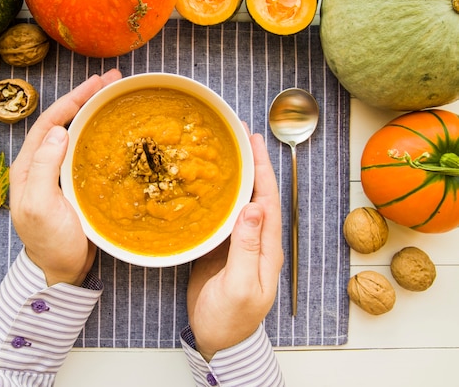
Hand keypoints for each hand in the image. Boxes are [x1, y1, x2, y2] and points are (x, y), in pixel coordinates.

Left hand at [9, 69, 121, 286]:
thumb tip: (59, 130)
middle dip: (85, 98)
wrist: (61, 271)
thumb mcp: (41, 207)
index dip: (71, 100)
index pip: (48, 123)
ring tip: (116, 95)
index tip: (95, 84)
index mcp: (27, 167)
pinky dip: (100, 134)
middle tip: (112, 81)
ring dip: (93, 113)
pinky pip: (86, 151)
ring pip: (76, 134)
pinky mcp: (74, 183)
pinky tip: (114, 128)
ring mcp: (58, 173)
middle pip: (63, 122)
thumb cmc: (49, 243)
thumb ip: (43, 169)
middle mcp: (41, 165)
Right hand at [186, 132, 283, 360]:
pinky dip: (218, 196)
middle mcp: (256, 240)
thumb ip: (245, 248)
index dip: (262, 169)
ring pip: (240, 202)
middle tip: (238, 136)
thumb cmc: (231, 318)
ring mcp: (239, 244)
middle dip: (251, 164)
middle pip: (256, 195)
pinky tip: (207, 185)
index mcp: (267, 248)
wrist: (218, 339)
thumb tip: (252, 208)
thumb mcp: (238, 285)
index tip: (253, 143)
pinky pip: (222, 216)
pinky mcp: (221, 249)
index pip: (268, 200)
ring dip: (235, 176)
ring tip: (224, 152)